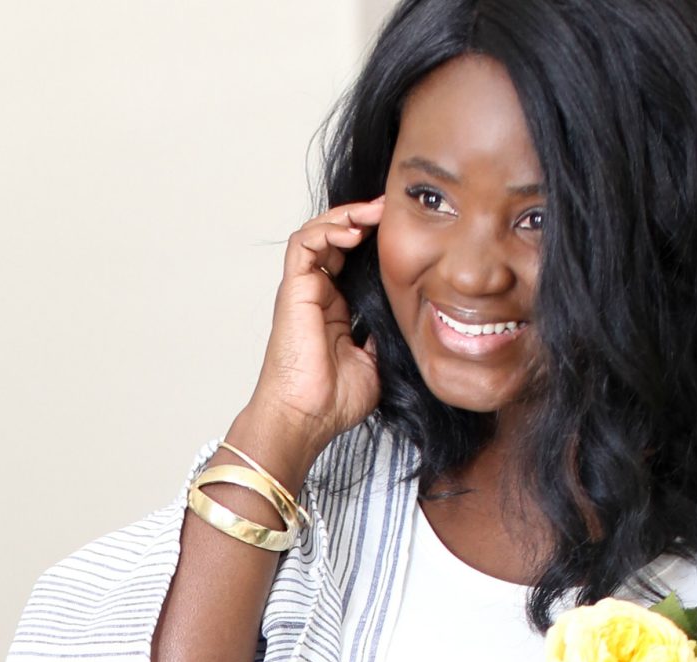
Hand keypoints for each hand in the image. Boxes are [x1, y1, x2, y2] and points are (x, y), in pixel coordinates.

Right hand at [241, 199, 384, 478]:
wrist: (307, 418)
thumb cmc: (331, 403)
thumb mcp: (375, 363)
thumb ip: (383, 335)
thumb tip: (403, 317)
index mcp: (334, 310)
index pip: (349, 260)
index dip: (371, 240)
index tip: (399, 230)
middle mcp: (316, 296)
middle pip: (334, 239)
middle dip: (361, 217)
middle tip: (389, 208)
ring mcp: (303, 291)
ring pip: (317, 233)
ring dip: (345, 216)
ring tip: (373, 212)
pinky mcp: (293, 290)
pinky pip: (305, 243)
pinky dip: (328, 229)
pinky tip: (354, 231)